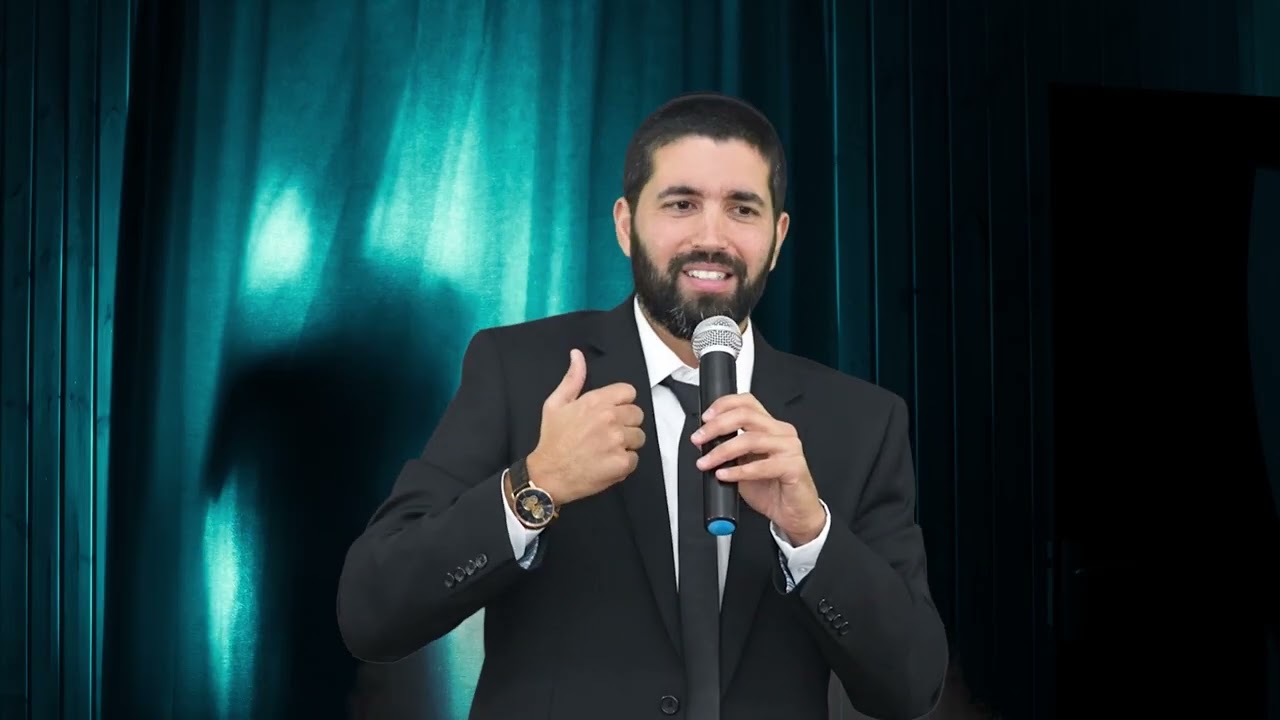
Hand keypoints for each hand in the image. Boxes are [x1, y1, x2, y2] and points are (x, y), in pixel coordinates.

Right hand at [525, 349, 645, 504]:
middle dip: (625, 423)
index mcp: (597, 401)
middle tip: (607, 434)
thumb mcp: (556, 404)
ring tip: (606, 449)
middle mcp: (610, 419)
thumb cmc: (552, 440)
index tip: (611, 413)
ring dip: (626, 444)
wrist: (549, 474)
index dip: (621, 403)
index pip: (629, 392)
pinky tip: (607, 462)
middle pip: (637, 414)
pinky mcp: (622, 462)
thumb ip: (572, 379)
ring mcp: (618, 441)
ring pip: (638, 437)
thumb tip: (577, 355)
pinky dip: (623, 463)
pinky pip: (635, 458)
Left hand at [691, 393, 824, 544]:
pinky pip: (761, 466)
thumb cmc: (771, 488)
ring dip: (722, 451)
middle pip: (746, 415)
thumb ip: (730, 450)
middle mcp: (782, 432)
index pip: (747, 402)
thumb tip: (705, 443)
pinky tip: (724, 475)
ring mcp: (790, 448)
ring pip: (750, 439)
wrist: (793, 513)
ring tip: (706, 463)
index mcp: (770, 426)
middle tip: (699, 439)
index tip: (705, 418)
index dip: (723, 405)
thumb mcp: (744, 464)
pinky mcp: (794, 467)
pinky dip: (738, 471)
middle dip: (717, 426)